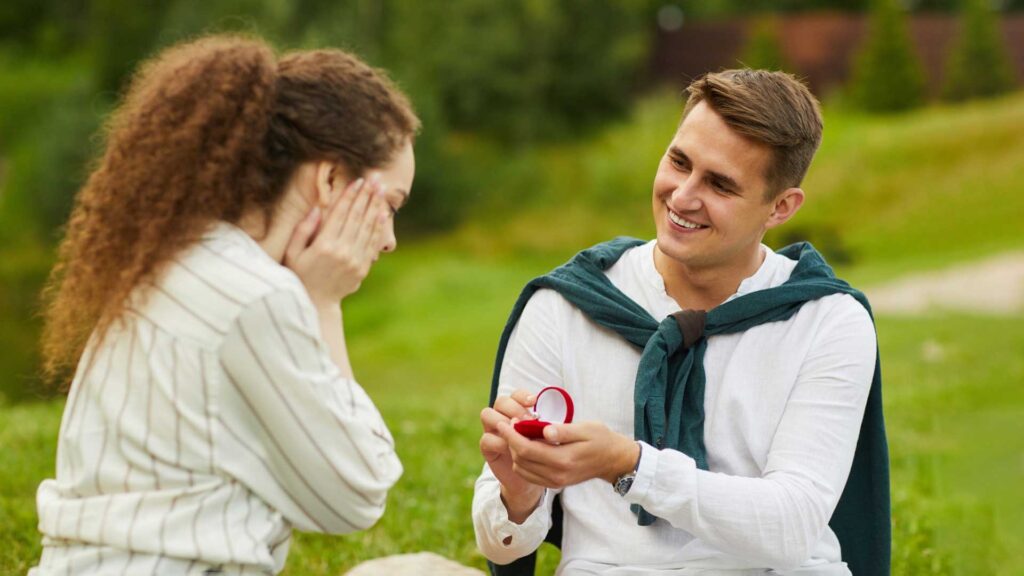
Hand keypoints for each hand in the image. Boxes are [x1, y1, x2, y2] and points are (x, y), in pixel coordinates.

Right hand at [284, 176, 388, 307]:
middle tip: (375, 179)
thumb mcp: (293, 253)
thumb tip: (316, 209)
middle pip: (357, 217)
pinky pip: (372, 243)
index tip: (358, 181)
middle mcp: (342, 251)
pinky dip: (378, 227)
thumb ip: (303, 230)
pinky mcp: (363, 267)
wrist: (317, 303)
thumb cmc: (300, 275)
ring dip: (375, 207)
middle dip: (366, 195)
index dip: (350, 196)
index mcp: (324, 245)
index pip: (340, 214)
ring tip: (381, 190)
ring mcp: (355, 260)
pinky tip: (382, 214)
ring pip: (367, 228)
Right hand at [480, 389, 543, 521]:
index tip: (534, 402)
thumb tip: (551, 425)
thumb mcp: (553, 438)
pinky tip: (511, 448)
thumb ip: (551, 428)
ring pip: (488, 415)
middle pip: (501, 401)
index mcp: (520, 409)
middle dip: (514, 408)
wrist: (539, 475)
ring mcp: (493, 430)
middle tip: (529, 420)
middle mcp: (503, 415)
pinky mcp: (488, 447)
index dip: (523, 396)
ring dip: (503, 422)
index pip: (517, 395)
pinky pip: (486, 439)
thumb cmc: (548, 452)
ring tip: (518, 433)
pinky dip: (498, 441)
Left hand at [496, 419, 639, 488]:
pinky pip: (529, 475)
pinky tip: (525, 447)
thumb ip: (564, 430)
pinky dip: (522, 461)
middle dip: (510, 441)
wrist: (613, 460)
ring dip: (514, 452)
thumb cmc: (601, 439)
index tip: (504, 422)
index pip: (526, 449)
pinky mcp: (555, 483)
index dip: (511, 435)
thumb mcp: (586, 429)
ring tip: (517, 434)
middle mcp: (557, 474)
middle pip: (520, 460)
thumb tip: (545, 430)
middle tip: (510, 424)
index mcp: (563, 460)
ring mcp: (555, 481)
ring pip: (522, 469)